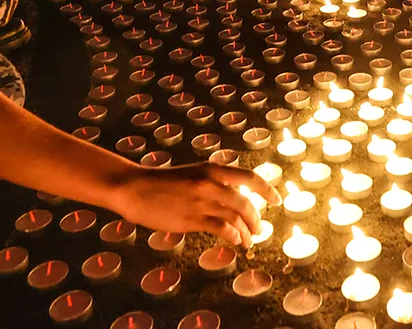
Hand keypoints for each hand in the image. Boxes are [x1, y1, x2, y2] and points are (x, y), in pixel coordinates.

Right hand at [110, 163, 280, 246]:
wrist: (135, 188)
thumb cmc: (163, 182)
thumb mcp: (193, 173)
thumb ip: (213, 183)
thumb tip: (234, 199)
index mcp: (212, 169)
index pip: (249, 178)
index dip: (267, 190)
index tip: (276, 201)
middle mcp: (210, 183)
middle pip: (245, 203)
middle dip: (257, 218)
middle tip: (260, 229)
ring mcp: (201, 202)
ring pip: (235, 217)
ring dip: (247, 231)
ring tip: (250, 241)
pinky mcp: (191, 219)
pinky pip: (221, 228)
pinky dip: (233, 236)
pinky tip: (236, 241)